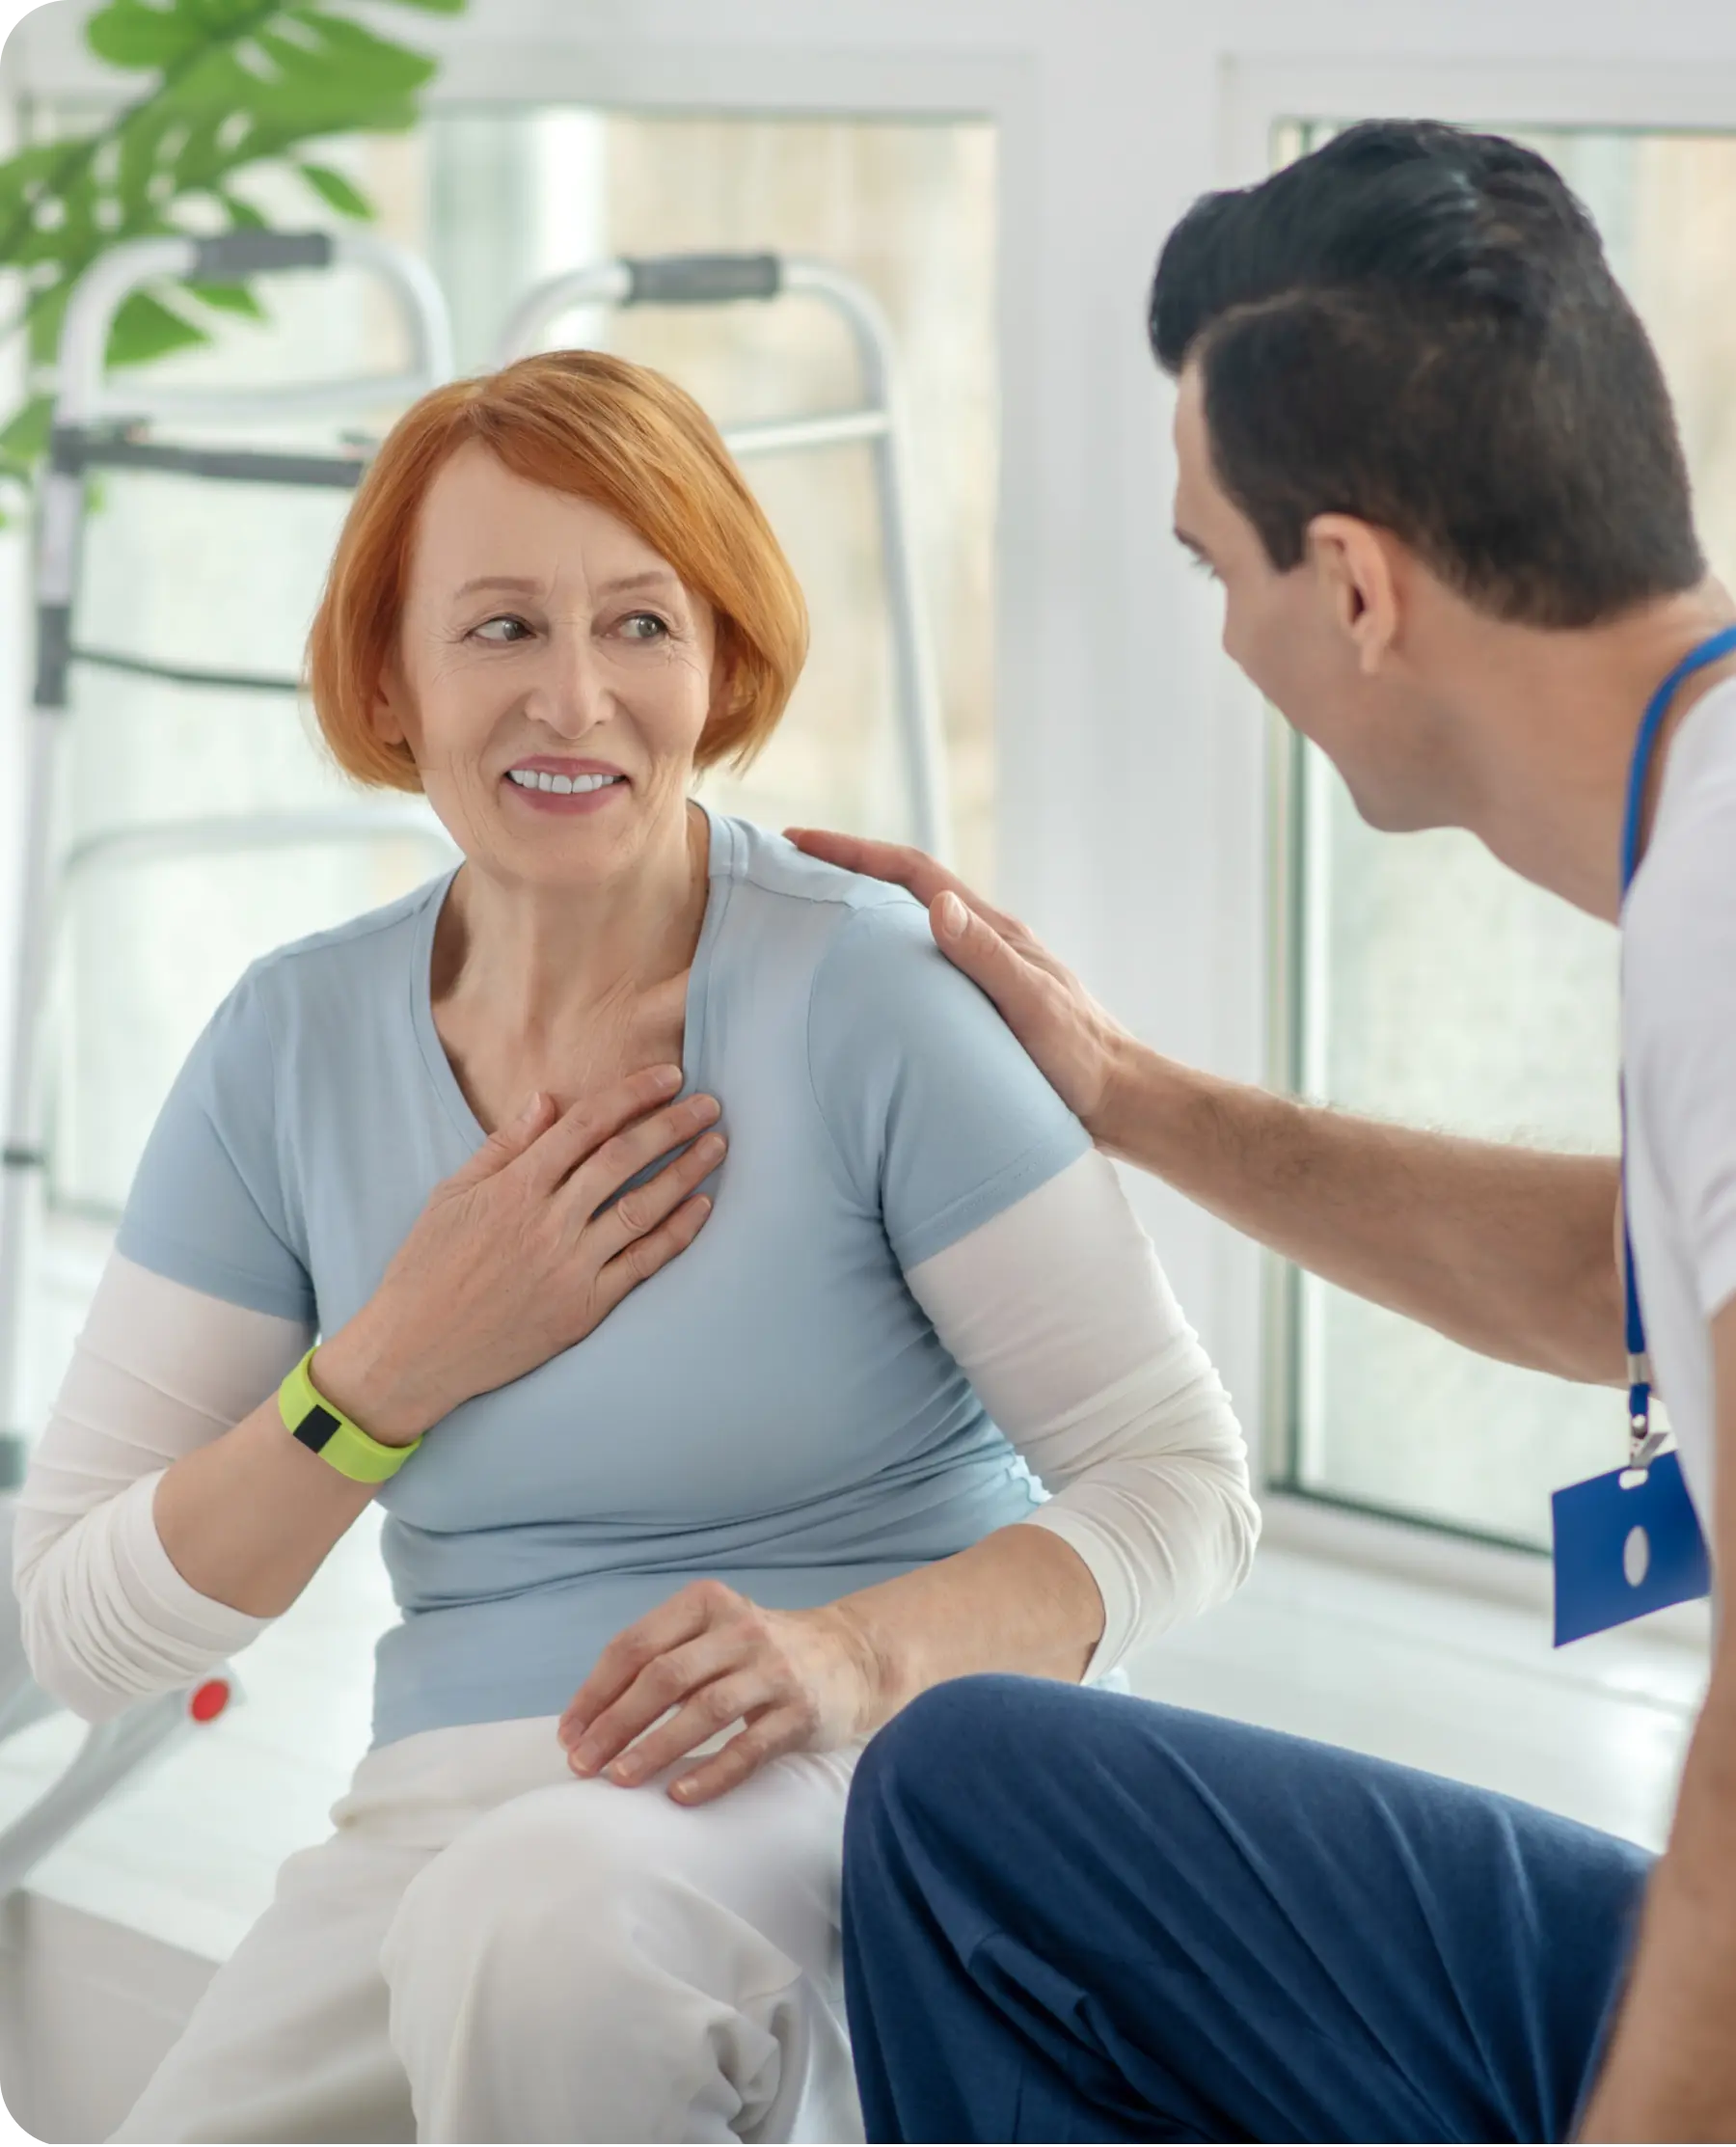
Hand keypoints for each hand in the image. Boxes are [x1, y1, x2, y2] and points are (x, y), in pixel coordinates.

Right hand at [313, 1066, 724, 1441]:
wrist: (417, 1351)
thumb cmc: (427, 1268)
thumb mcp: (452, 1196)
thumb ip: (504, 1146)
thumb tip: (547, 1099)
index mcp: (514, 1187)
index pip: (586, 1125)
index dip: (632, 1095)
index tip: (669, 1076)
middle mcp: (547, 1222)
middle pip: (623, 1158)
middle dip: (672, 1124)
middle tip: (710, 1103)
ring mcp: (570, 1266)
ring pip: (642, 1207)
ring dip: (685, 1172)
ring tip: (717, 1145)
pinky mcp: (584, 1307)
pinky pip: (642, 1263)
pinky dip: (677, 1233)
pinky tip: (702, 1205)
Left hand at [559, 1579, 880, 1805]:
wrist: (851, 1656)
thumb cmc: (758, 1652)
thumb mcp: (712, 1633)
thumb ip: (661, 1659)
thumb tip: (588, 1721)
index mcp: (706, 1603)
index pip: (635, 1645)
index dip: (596, 1693)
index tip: (569, 1734)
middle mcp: (740, 1629)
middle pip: (664, 1677)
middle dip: (615, 1723)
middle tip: (584, 1765)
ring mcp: (773, 1669)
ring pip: (704, 1710)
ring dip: (655, 1747)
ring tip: (620, 1779)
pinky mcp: (800, 1711)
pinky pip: (749, 1747)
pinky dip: (712, 1773)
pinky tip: (680, 1795)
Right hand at [786, 828, 1132, 1137]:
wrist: (1120, 1101)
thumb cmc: (1080, 1059)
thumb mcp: (1031, 1005)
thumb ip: (986, 957)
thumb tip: (937, 902)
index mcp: (992, 932)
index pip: (911, 873)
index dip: (853, 852)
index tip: (798, 841)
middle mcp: (984, 943)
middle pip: (903, 891)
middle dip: (844, 872)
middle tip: (786, 872)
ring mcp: (982, 974)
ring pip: (908, 930)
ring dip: (859, 915)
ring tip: (805, 921)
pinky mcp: (979, 1009)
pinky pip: (917, 971)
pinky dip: (880, 962)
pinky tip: (859, 989)